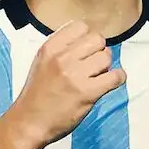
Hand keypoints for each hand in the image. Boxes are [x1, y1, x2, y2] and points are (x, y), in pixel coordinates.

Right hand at [10, 20, 125, 147]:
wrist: (29, 122)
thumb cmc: (37, 94)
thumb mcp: (42, 62)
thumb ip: (61, 49)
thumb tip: (88, 41)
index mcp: (50, 48)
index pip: (81, 26)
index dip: (88, 37)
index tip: (87, 50)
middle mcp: (62, 58)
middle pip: (97, 39)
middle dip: (99, 51)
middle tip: (94, 64)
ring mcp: (75, 75)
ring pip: (106, 57)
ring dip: (106, 67)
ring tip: (98, 77)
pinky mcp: (87, 93)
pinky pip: (115, 77)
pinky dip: (118, 78)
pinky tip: (112, 82)